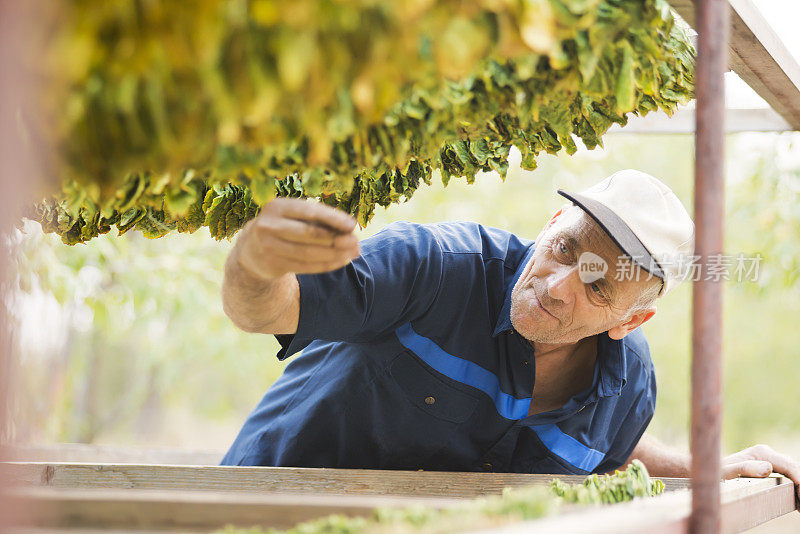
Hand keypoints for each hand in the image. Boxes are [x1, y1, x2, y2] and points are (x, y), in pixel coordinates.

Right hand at [235, 197, 360, 280]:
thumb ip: (319, 219)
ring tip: (353, 252)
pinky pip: (306, 266)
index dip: (332, 218)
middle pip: (310, 233)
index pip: (309, 212)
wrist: (252, 250)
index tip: (352, 225)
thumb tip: (351, 228)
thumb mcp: (295, 216)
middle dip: (336, 238)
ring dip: (335, 254)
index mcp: (277, 206)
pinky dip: (327, 264)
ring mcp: (268, 246)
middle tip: (356, 242)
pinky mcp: (272, 264)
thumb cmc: (284, 227)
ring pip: (309, 252)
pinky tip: (341, 261)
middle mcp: (269, 225)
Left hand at [722, 444, 799, 499]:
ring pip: (791, 471)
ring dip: (798, 485)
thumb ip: (744, 468)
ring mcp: (767, 459)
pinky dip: (794, 485)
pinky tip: (796, 498)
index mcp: (761, 452)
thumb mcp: (726, 472)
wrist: (708, 470)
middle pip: (793, 467)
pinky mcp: (767, 466)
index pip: (788, 465)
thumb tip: (768, 468)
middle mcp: (766, 453)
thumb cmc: (715, 473)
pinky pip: (786, 474)